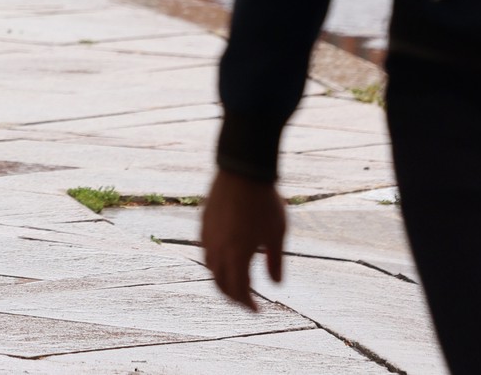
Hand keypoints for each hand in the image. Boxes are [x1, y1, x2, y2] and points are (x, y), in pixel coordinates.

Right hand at [201, 169, 286, 309]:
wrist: (242, 172)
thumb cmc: (264, 203)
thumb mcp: (276, 234)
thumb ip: (275, 261)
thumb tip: (275, 283)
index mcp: (237, 255)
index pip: (238, 289)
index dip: (247, 303)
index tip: (257, 310)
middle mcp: (218, 248)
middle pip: (219, 282)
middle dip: (232, 296)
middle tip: (246, 301)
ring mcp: (207, 234)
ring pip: (209, 266)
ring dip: (221, 279)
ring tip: (235, 281)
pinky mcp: (204, 222)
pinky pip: (205, 249)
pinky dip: (215, 261)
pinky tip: (226, 256)